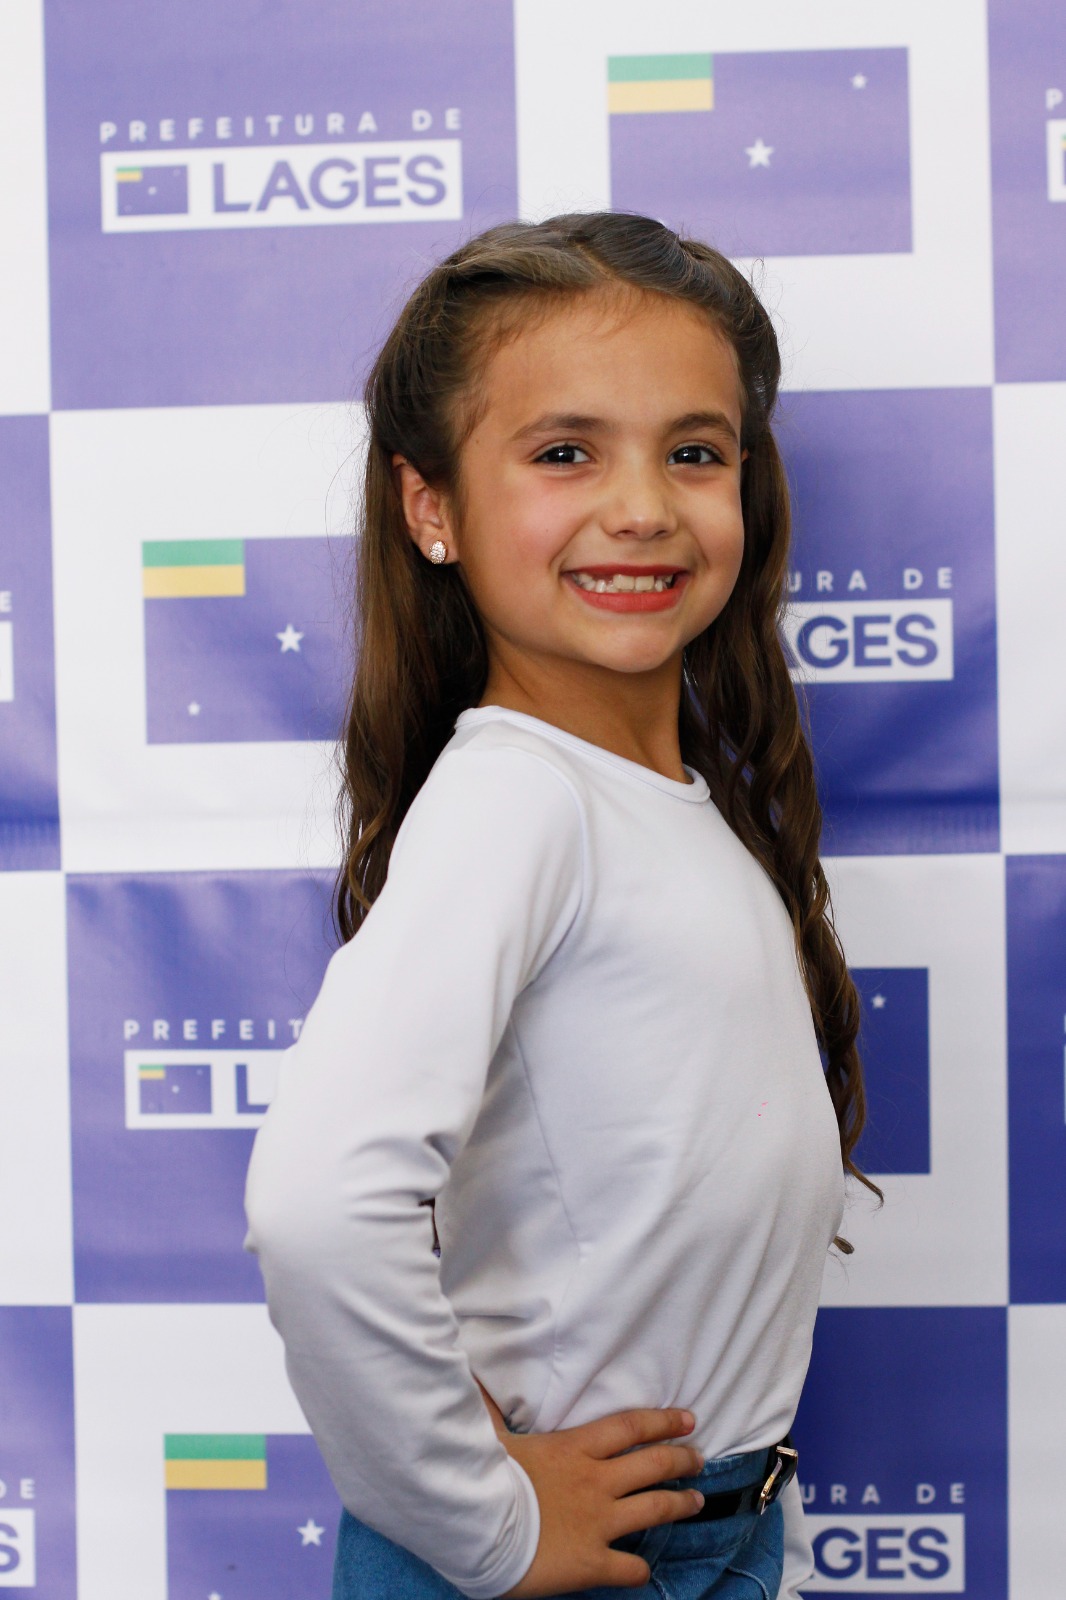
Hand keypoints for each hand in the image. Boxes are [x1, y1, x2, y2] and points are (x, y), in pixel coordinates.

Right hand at [474, 1383, 703, 1596]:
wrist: (479, 1528)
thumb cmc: (484, 1477)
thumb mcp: (491, 1434)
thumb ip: (492, 1408)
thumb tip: (475, 1378)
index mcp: (575, 1448)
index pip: (630, 1427)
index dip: (663, 1421)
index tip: (687, 1419)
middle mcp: (596, 1481)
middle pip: (653, 1464)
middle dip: (682, 1461)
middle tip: (699, 1459)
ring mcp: (598, 1522)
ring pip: (654, 1509)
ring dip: (680, 1504)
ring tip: (697, 1501)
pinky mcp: (592, 1562)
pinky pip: (629, 1567)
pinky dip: (639, 1570)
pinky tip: (643, 1570)